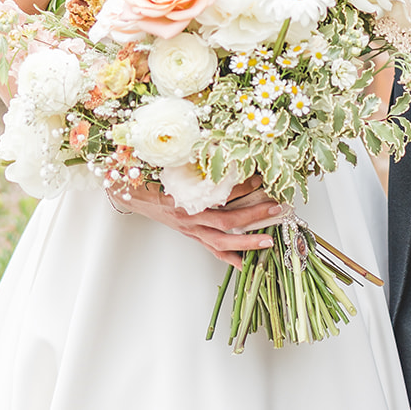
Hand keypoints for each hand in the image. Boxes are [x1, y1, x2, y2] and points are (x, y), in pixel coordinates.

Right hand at [108, 174, 282, 266]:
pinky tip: (246, 264)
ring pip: (221, 242)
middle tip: (276, 209)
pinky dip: (230, 258)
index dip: (241, 187)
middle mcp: (189, 216)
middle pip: (226, 221)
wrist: (135, 195)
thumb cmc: (153, 178)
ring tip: (268, 241)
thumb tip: (222, 146)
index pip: (218, 194)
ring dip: (247, 243)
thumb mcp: (171, 164)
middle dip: (253, 216)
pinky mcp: (192, 235)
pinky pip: (213, 250)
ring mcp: (191, 229)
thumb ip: (193, 159)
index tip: (260, 177)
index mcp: (185, 196)